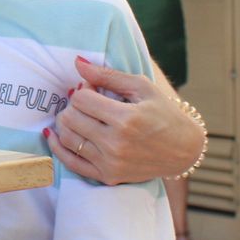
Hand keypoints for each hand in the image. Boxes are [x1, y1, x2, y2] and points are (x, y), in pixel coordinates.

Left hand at [47, 57, 203, 184]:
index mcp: (126, 119)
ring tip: (77, 116)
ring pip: (67, 138)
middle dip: (73, 106)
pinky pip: (70, 162)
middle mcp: (116, 144)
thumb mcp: (142, 87)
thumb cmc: (164, 114)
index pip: (80, 99)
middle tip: (85, 103)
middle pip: (70, 118)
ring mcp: (111, 163)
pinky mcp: (108, 176)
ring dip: (65, 123)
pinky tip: (54, 135)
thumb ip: (107, 75)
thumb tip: (77, 62)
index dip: (82, 89)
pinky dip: (58, 147)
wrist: (184, 150)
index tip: (92, 89)